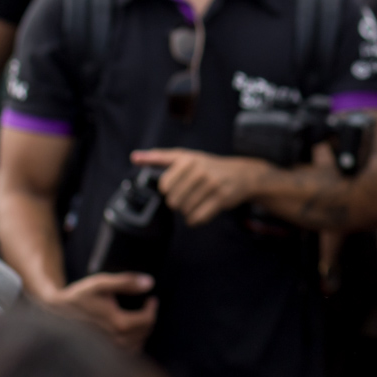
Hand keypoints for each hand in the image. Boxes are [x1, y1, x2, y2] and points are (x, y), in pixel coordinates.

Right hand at [49, 273, 157, 349]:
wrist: (54, 312)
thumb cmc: (79, 296)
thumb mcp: (101, 283)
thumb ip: (126, 282)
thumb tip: (150, 283)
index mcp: (117, 323)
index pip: (147, 320)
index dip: (152, 309)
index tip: (151, 299)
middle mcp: (114, 341)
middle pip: (144, 333)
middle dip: (149, 319)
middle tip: (147, 307)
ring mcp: (107, 350)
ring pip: (137, 346)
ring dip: (142, 332)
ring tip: (139, 319)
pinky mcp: (100, 355)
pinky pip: (125, 354)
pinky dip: (132, 343)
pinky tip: (128, 332)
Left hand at [131, 148, 269, 226]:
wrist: (242, 174)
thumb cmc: (208, 166)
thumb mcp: (185, 157)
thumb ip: (158, 157)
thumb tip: (133, 157)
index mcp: (188, 159)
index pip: (164, 185)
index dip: (168, 191)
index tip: (176, 187)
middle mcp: (200, 170)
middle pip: (174, 200)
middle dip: (178, 203)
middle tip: (187, 197)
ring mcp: (212, 184)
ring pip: (186, 210)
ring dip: (187, 211)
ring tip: (195, 203)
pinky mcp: (222, 198)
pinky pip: (198, 217)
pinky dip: (196, 220)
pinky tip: (201, 212)